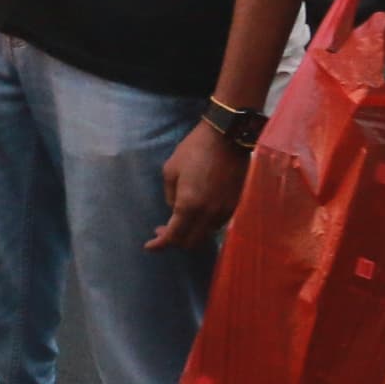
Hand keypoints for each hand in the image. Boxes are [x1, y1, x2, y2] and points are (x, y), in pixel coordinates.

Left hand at [150, 116, 248, 250]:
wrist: (227, 137)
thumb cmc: (194, 149)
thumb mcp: (170, 170)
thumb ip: (170, 195)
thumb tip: (174, 209)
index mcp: (189, 206)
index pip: (173, 237)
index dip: (159, 245)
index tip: (150, 246)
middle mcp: (208, 214)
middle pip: (190, 242)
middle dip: (174, 241)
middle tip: (163, 230)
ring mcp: (224, 211)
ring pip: (205, 235)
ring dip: (191, 232)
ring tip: (181, 220)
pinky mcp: (235, 204)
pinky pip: (217, 224)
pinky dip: (205, 225)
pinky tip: (198, 213)